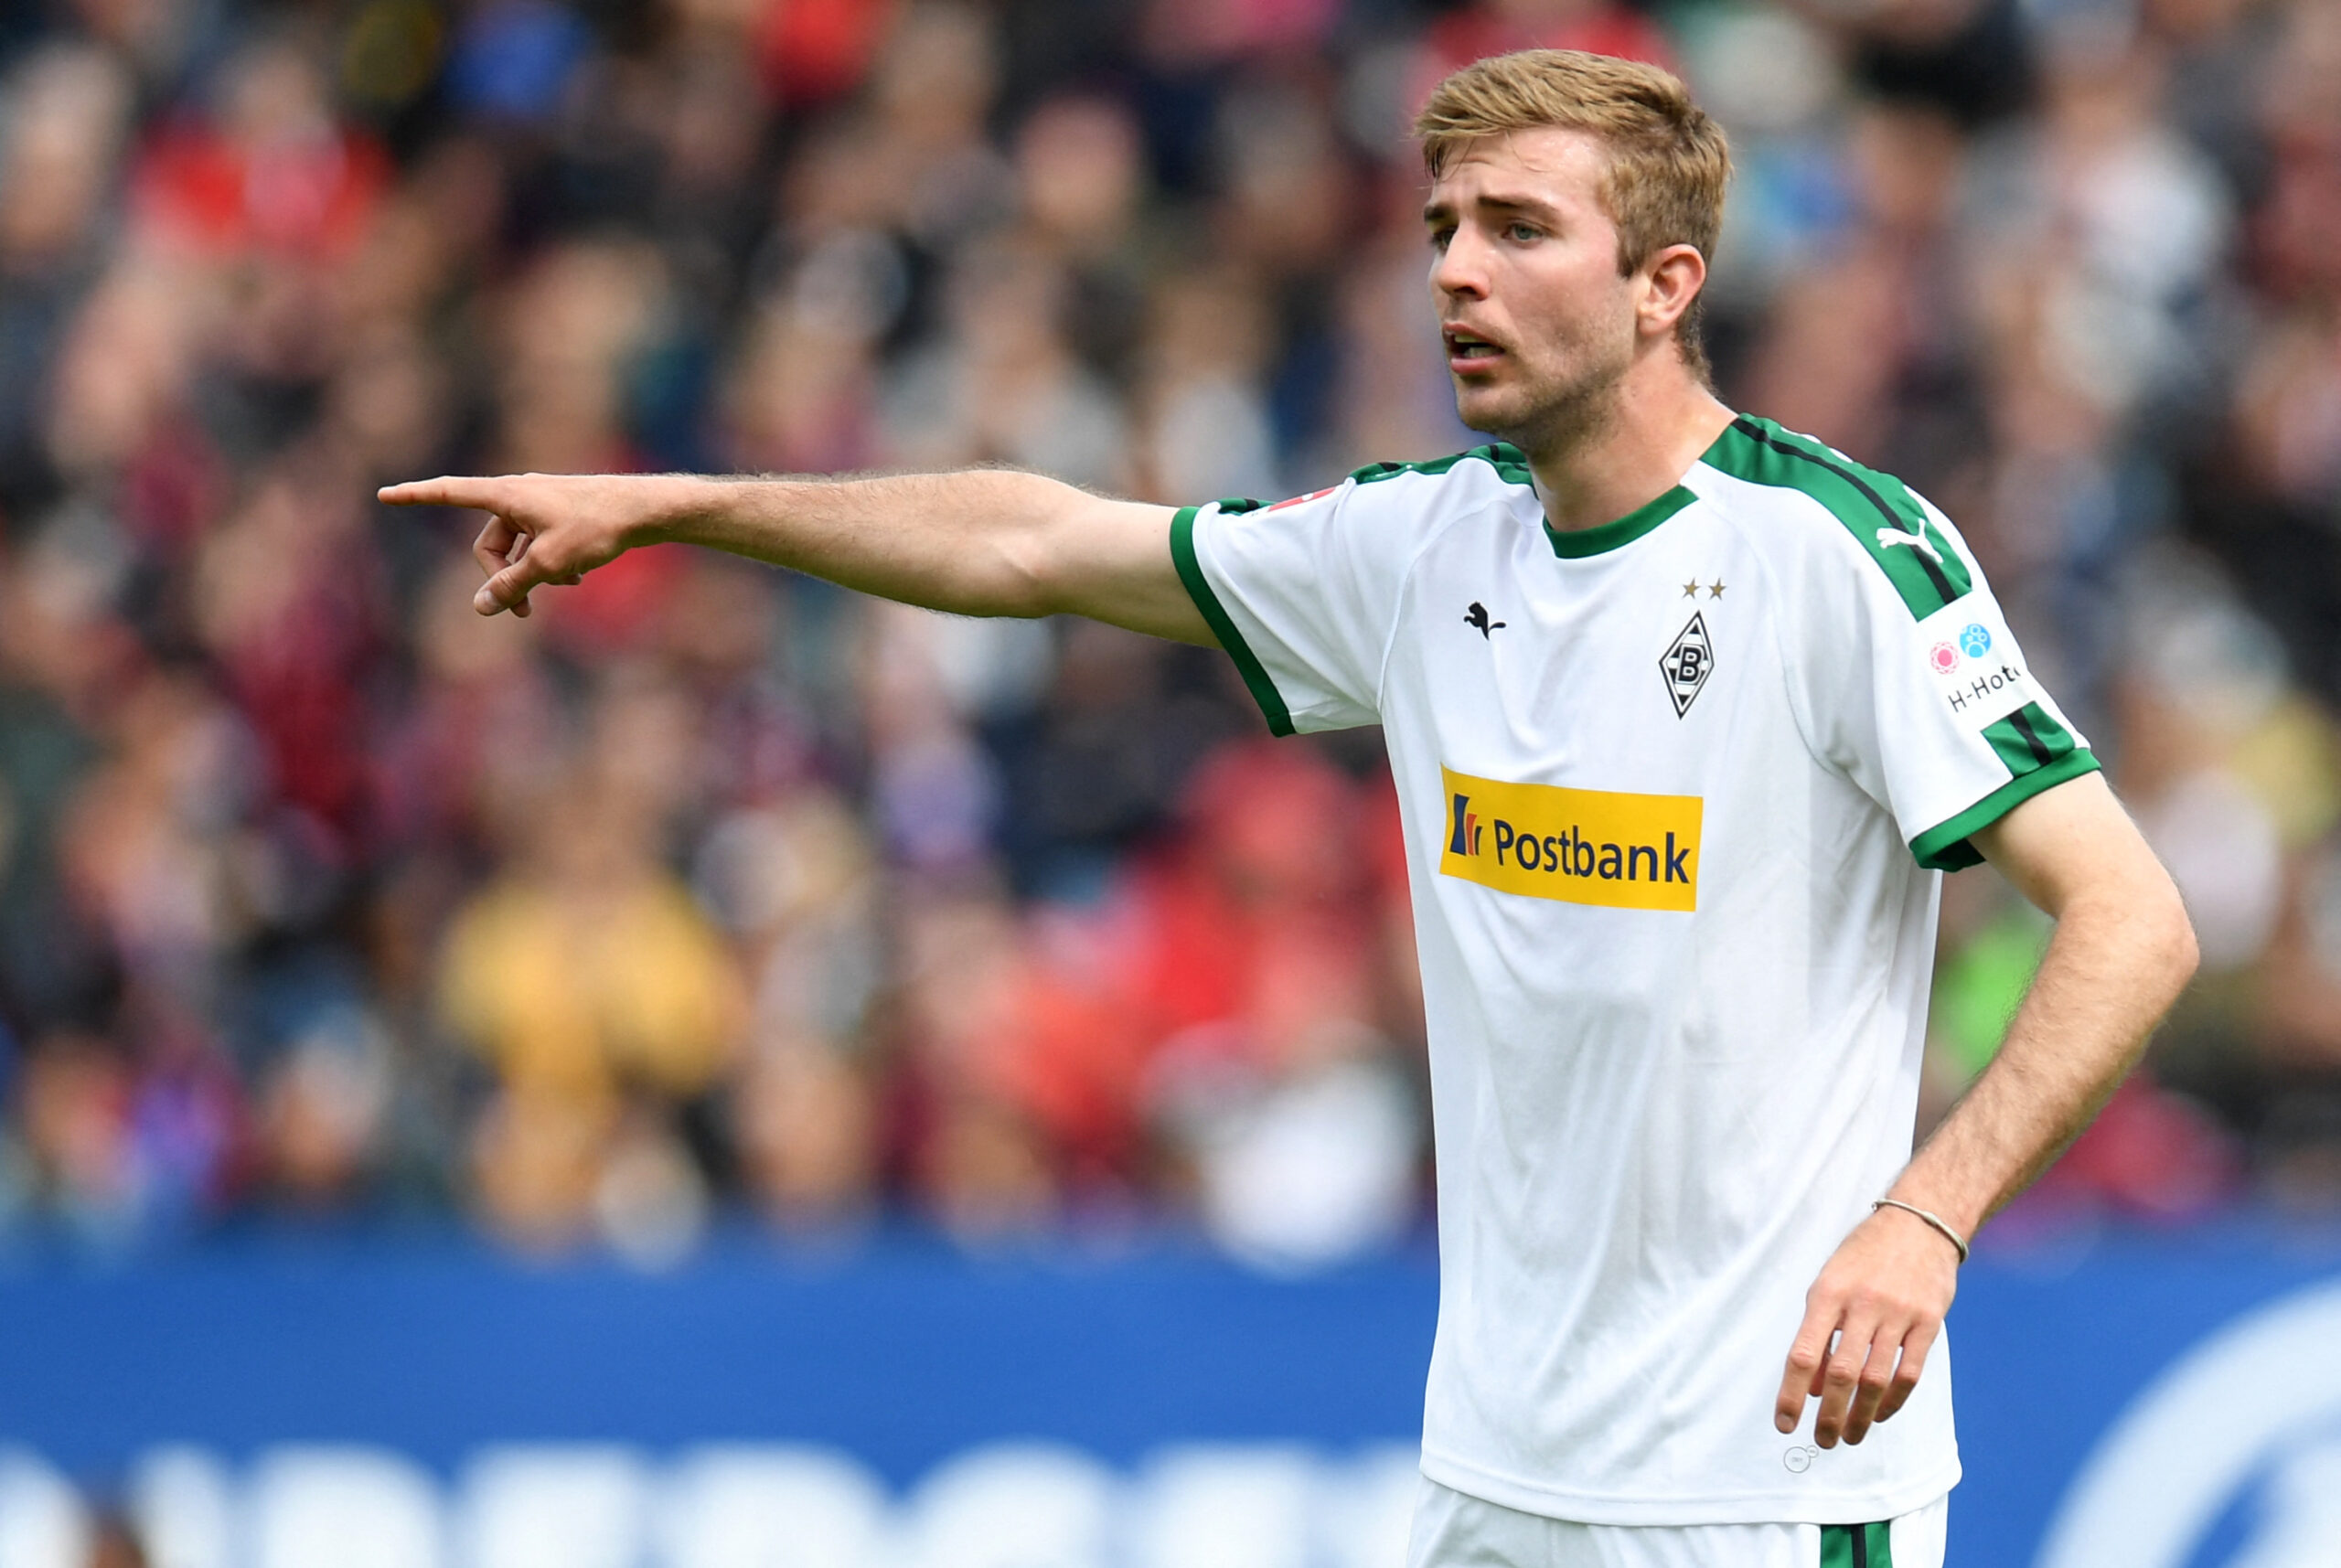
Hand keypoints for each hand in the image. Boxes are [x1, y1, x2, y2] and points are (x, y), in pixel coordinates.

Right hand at [377, 472, 679, 617]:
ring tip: (565, 587)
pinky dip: (552, 564)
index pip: (449, 493)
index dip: (416, 496)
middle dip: (503, 579)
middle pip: (490, 544)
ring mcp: (540, 505)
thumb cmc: (597, 527)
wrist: (644, 510)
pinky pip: (540, 546)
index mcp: (506, 494)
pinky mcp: (560, 516)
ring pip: (518, 550)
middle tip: (524, 614)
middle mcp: (518, 494)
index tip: (385, 495)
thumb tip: (479, 607)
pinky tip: (578, 579)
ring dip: (532, 575)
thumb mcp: (550, 562)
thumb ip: (512, 585)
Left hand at [1773, 1203, 1960, 1447]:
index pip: (1803, 1354)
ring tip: (1850, 1438)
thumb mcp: (1829, 1282)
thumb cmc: (1863, 1257)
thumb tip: (1815, 1387)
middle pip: (1842, 1375)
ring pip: (1877, 1380)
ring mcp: (1898, 1314)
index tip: (1785, 1423)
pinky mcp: (1929, 1322)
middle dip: (1830, 1416)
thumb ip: (1819, 1332)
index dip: (1792, 1394)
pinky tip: (1879, 1415)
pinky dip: (1893, 1401)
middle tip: (1822, 1441)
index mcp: (1827, 1293)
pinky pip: (1909, 1373)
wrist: (1919, 1223)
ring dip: (1862, 1417)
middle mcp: (1862, 1304)